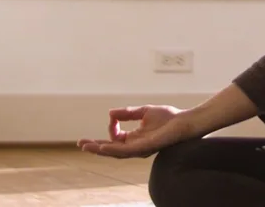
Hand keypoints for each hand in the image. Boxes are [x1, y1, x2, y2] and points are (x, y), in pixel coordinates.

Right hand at [77, 105, 192, 157]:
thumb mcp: (144, 112)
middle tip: (80, 144)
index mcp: (135, 137)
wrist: (183, 121)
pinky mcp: (144, 148)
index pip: (115, 138)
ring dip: (100, 150)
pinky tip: (103, 147)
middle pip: (111, 149)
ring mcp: (139, 148)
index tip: (112, 117)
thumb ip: (128, 113)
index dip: (110, 129)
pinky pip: (125, 151)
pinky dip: (112, 149)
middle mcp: (135, 145)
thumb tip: (111, 113)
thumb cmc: (169, 117)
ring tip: (86, 147)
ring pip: (115, 153)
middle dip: (95, 147)